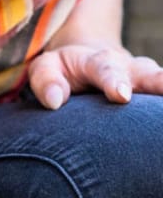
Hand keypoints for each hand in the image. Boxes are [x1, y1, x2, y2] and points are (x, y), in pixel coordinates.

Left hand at [28, 41, 162, 109]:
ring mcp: (145, 82)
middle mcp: (128, 69)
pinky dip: (162, 110)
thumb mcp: (46, 68)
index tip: (121, 95)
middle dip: (157, 82)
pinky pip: (159, 104)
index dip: (114, 80)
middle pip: (145, 72)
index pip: (105, 68)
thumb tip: (54, 101)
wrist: (90, 60)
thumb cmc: (64, 70)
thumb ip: (47, 81)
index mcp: (98, 61)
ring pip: (159, 83)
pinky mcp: (152, 96)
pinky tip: (162, 136)